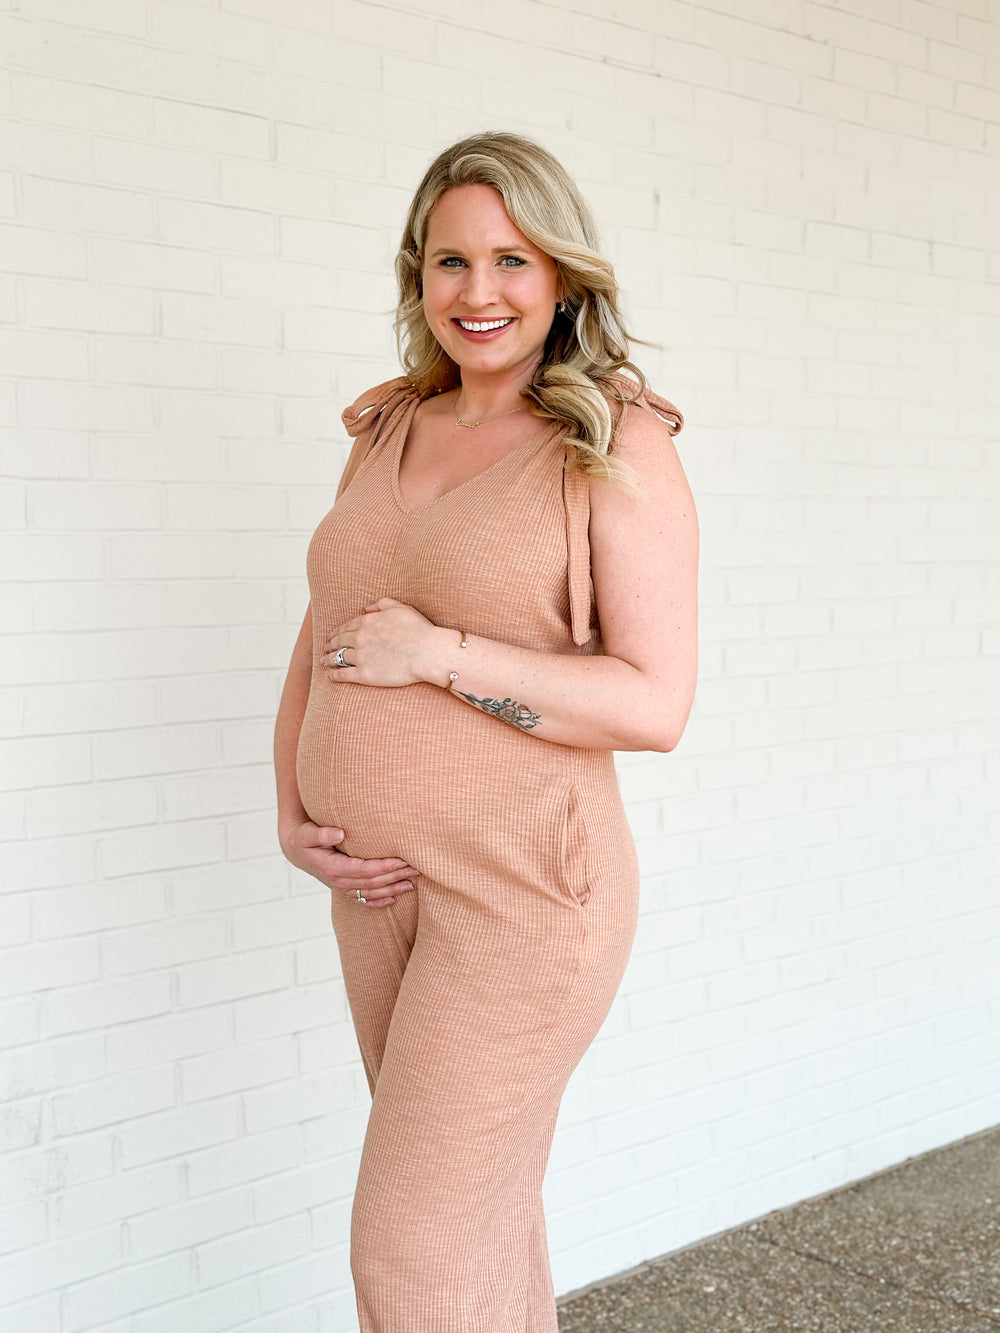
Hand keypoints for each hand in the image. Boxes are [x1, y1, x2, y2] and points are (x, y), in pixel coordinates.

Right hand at [279, 820, 417, 908]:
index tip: (402, 860)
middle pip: (373, 882)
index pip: (364, 870)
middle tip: (416, 869)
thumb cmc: (304, 838)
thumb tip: (341, 833)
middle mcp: (339, 881)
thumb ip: (322, 834)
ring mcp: (342, 888)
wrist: (297, 851)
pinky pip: (364, 900)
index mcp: (332, 868)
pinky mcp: (345, 890)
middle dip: (395, 876)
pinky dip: (379, 902)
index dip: (384, 866)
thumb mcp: (307, 834)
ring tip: (412, 884)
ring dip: (392, 890)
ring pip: (372, 893)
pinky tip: (394, 900)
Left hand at [320, 597, 445, 687]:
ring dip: (328, 659)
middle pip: (339, 641)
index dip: (337, 632)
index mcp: (368, 621)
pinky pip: (343, 674)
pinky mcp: (364, 674)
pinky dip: (334, 674)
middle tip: (325, 648)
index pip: (346, 626)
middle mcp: (360, 637)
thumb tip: (367, 607)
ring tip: (324, 662)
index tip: (332, 636)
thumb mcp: (402, 608)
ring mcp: (361, 656)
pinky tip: (330, 675)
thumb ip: (383, 604)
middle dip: (330, 645)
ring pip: (338, 657)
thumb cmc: (419, 630)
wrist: (427, 652)